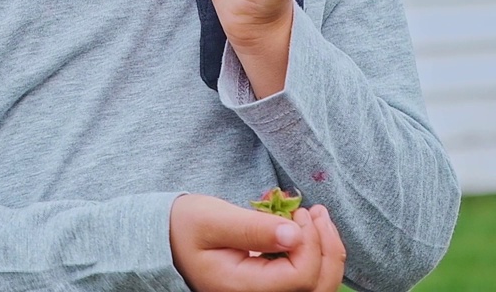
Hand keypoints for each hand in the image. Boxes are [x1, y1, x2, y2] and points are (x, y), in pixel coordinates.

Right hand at [170, 194, 345, 291]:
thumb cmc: (185, 226)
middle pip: (317, 289)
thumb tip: (295, 234)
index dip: (309, 244)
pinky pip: (306, 280)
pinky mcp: (269, 286)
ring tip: (316, 217)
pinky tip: (308, 229)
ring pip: (317, 287)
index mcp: (241, 288)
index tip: (297, 213)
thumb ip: (254, 228)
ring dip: (326, 251)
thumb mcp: (213, 219)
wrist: (168, 239)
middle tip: (315, 212)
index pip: (299, 277)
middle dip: (327, 249)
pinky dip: (316, 255)